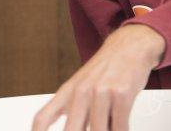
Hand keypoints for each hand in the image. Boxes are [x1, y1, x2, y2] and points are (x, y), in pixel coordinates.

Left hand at [32, 25, 164, 130]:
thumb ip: (70, 110)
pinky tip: (121, 129)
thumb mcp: (80, 87)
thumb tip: (57, 129)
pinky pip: (119, 127)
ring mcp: (101, 92)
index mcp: (66, 93)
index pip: (42, 118)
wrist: (127, 47)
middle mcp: (81, 92)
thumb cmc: (103, 71)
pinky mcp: (122, 94)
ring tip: (108, 127)